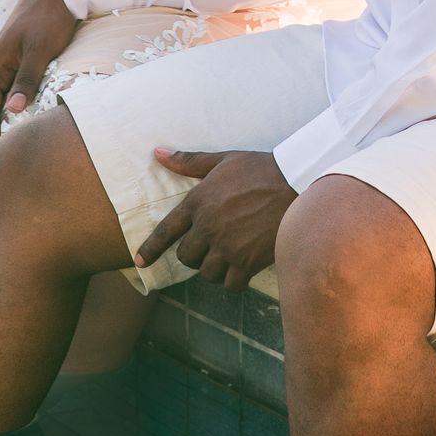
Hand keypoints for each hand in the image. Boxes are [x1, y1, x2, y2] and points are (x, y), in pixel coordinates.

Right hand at [0, 0, 79, 145]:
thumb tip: (11, 112)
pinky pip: (11, 88)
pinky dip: (14, 105)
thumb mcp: (40, 50)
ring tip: (14, 145)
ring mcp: (6, 61)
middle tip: (5, 161)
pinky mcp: (18, 58)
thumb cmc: (50, 19)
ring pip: (1, 98)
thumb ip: (26, 80)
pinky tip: (25, 117)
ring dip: (5, 120)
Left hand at [135, 148, 295, 288]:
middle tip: (208, 246)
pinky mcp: (247, 262)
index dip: (151, 248)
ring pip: (206, 273)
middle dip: (193, 253)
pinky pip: (229, 284)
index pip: (166, 230)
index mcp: (198, 202)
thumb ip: (189, 162)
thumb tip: (158, 152)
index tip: (141, 261)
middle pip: (186, 256)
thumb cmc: (258, 169)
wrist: (294, 184)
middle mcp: (208, 227)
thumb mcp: (223, 160)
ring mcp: (227, 247)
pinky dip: (233, 280)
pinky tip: (240, 268)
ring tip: (225, 256)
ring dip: (213, 267)